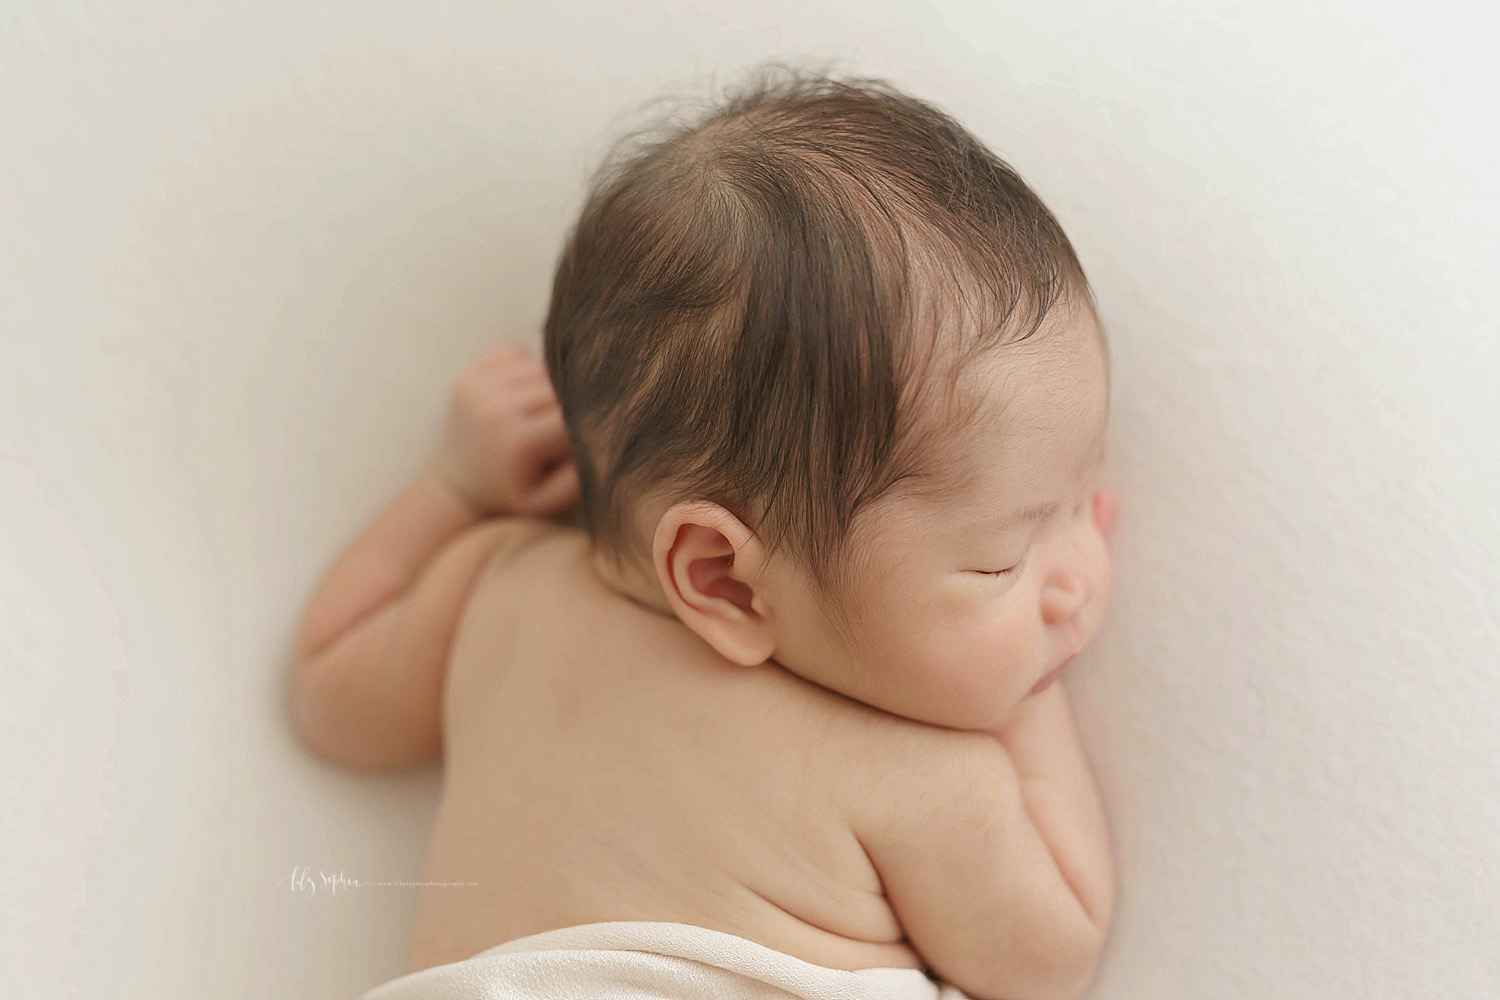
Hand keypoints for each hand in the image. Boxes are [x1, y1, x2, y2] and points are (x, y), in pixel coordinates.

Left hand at [428, 343, 580, 516]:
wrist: (457, 487)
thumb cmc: (511, 494)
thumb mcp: (547, 502)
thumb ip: (577, 479)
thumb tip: (597, 440)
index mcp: (518, 441)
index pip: (573, 414)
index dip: (585, 422)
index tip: (586, 435)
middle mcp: (496, 408)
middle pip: (556, 386)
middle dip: (569, 402)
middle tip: (567, 423)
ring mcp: (478, 387)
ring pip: (538, 366)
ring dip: (549, 383)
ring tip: (545, 411)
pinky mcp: (469, 375)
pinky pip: (514, 353)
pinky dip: (525, 368)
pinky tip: (522, 395)